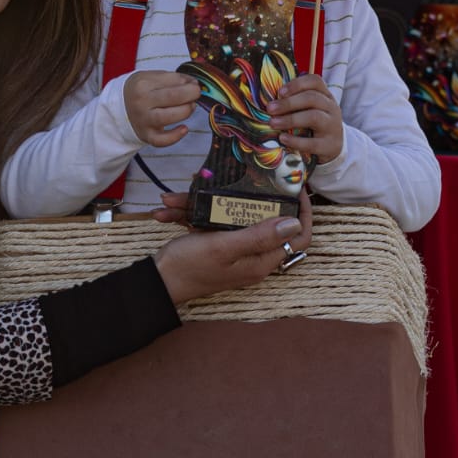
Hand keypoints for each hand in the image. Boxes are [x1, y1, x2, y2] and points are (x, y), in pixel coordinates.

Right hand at [124, 70, 199, 147]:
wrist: (121, 106)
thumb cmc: (141, 91)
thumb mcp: (152, 77)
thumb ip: (174, 79)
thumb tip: (194, 84)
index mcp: (143, 84)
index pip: (173, 81)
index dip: (190, 82)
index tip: (193, 84)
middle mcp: (141, 102)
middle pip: (173, 97)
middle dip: (191, 94)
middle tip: (195, 94)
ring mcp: (143, 120)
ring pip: (170, 117)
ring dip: (187, 111)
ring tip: (189, 107)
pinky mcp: (146, 135)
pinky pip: (162, 140)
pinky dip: (176, 136)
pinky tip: (184, 128)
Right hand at [155, 194, 310, 304]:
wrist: (156, 282)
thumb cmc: (189, 267)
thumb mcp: (224, 247)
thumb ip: (259, 236)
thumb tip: (294, 223)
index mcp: (260, 260)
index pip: (297, 237)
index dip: (301, 212)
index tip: (294, 186)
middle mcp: (251, 256)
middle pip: (261, 220)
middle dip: (245, 197)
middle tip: (238, 175)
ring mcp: (233, 249)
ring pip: (231, 216)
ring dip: (206, 203)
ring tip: (181, 193)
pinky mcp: (215, 244)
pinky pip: (211, 221)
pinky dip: (192, 212)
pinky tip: (169, 207)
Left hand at [267, 72, 343, 162]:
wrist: (333, 147)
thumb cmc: (314, 124)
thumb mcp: (310, 109)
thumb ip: (295, 101)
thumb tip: (269, 99)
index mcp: (325, 96)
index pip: (315, 82)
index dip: (297, 84)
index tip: (280, 92)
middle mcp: (331, 108)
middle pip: (312, 98)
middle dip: (288, 103)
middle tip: (270, 109)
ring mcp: (332, 127)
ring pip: (314, 117)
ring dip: (290, 119)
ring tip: (272, 123)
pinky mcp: (329, 146)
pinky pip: (312, 143)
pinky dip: (295, 141)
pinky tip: (282, 138)